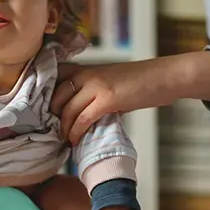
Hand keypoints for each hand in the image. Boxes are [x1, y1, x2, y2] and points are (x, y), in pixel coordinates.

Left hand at [53, 52, 209, 144]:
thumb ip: (93, 94)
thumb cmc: (141, 82)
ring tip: (64, 140)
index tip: (43, 113)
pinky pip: (82, 118)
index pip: (54, 78)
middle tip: (52, 131)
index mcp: (86, 69)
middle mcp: (87, 74)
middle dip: (50, 116)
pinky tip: (74, 141)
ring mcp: (96, 85)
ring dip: (62, 128)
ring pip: (66, 109)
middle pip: (55, 95)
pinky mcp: (108, 98)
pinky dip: (75, 132)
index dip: (45, 96)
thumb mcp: (110, 82)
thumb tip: (81, 114)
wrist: (166, 77)